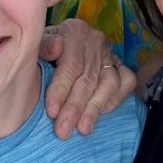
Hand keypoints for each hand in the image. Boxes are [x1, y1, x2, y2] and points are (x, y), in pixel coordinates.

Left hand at [41, 19, 134, 137]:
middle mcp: (95, 42)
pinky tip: (101, 114)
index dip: (61, 89)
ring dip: (95, 108)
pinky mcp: (121, 66)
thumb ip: (43, 46)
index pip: (71, 64)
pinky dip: (115, 100)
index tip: (52, 112)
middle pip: (88, 78)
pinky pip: (126, 83)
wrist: (59, 43)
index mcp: (74, 32)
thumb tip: (56, 47)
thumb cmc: (44, 49)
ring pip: (109, 83)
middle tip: (63, 131)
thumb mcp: (36, 43)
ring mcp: (110, 54)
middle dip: (75, 107)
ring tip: (82, 129)